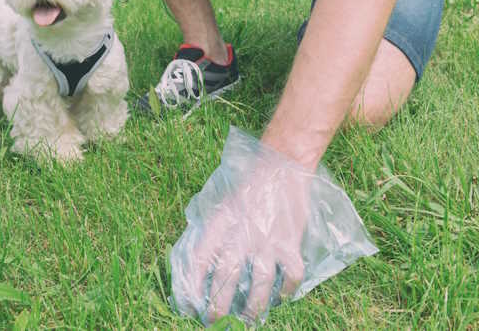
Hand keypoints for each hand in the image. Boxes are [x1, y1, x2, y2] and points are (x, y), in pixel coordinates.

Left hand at [170, 127, 378, 324]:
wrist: (281, 164)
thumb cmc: (248, 182)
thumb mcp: (222, 201)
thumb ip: (213, 227)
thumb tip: (198, 254)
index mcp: (220, 223)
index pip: (200, 260)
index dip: (192, 285)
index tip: (188, 303)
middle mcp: (241, 236)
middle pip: (226, 279)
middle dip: (218, 306)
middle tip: (212, 320)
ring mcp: (267, 242)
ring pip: (259, 286)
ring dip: (252, 308)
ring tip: (247, 320)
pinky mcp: (290, 243)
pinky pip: (290, 276)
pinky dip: (287, 291)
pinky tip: (282, 297)